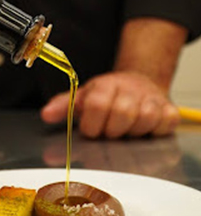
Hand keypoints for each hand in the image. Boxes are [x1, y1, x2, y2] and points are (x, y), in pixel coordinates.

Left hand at [40, 71, 179, 137]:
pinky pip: (165, 123)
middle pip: (122, 113)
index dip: (92, 124)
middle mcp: (130, 88)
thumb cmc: (107, 95)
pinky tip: (145, 129)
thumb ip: (63, 106)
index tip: (91, 130)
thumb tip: (46, 115)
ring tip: (125, 130)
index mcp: (105, 85)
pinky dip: (156, 131)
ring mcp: (151, 98)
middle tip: (109, 131)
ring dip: (133, 132)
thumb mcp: (83, 97)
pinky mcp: (169, 109)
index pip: (97, 104)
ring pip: (145, 119)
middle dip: (112, 130)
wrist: (138, 83)